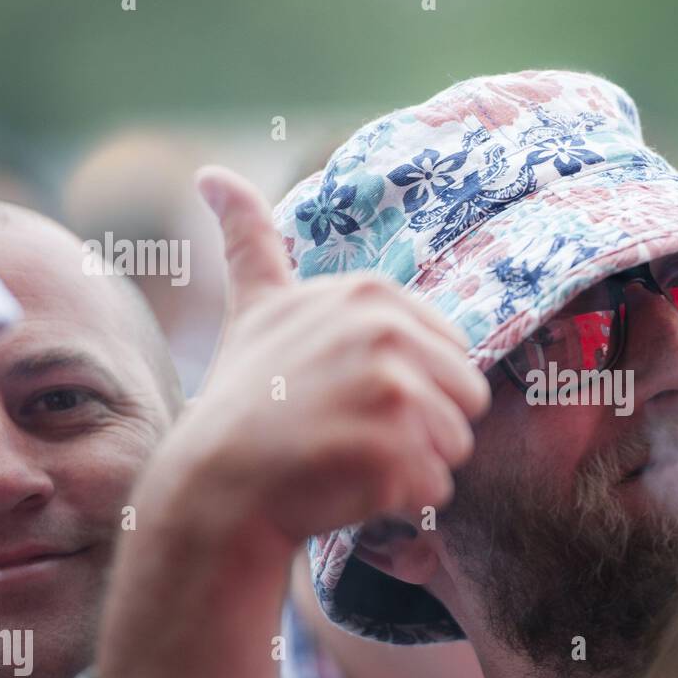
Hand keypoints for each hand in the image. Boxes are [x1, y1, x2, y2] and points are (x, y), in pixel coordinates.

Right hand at [176, 165, 490, 548]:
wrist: (215, 488)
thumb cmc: (244, 403)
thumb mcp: (256, 307)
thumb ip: (250, 240)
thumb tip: (211, 173)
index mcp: (372, 295)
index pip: (453, 356)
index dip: (411, 389)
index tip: (347, 394)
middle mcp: (387, 332)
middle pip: (466, 401)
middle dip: (420, 429)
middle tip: (349, 432)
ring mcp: (393, 391)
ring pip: (455, 448)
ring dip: (410, 469)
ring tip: (345, 458)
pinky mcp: (393, 450)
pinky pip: (436, 491)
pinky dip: (398, 504)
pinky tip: (345, 488)